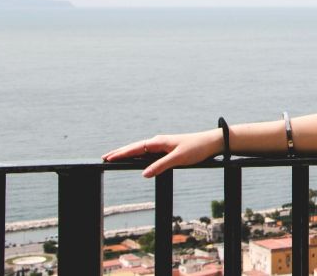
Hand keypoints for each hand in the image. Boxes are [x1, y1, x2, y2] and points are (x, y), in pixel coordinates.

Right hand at [101, 129, 221, 177]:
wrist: (211, 142)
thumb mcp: (178, 159)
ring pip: (141, 149)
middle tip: (104, 157)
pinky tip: (136, 159)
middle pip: (135, 147)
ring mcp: (163, 145)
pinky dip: (138, 155)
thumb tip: (144, 174)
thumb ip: (160, 165)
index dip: (121, 153)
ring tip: (115, 157)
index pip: (135, 148)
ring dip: (128, 153)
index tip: (107, 157)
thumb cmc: (196, 148)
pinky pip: (149, 152)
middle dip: (120, 152)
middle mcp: (158, 142)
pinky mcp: (168, 149)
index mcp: (159, 142)